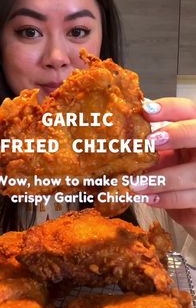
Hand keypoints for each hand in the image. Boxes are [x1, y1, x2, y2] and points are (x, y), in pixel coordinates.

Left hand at [131, 98, 195, 234]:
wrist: (189, 200)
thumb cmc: (175, 170)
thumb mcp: (165, 153)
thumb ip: (151, 144)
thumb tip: (120, 138)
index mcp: (193, 130)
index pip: (187, 109)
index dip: (169, 108)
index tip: (146, 111)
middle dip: (176, 134)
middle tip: (150, 142)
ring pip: (192, 173)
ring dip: (162, 179)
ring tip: (136, 184)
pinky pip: (190, 198)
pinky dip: (166, 198)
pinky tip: (147, 198)